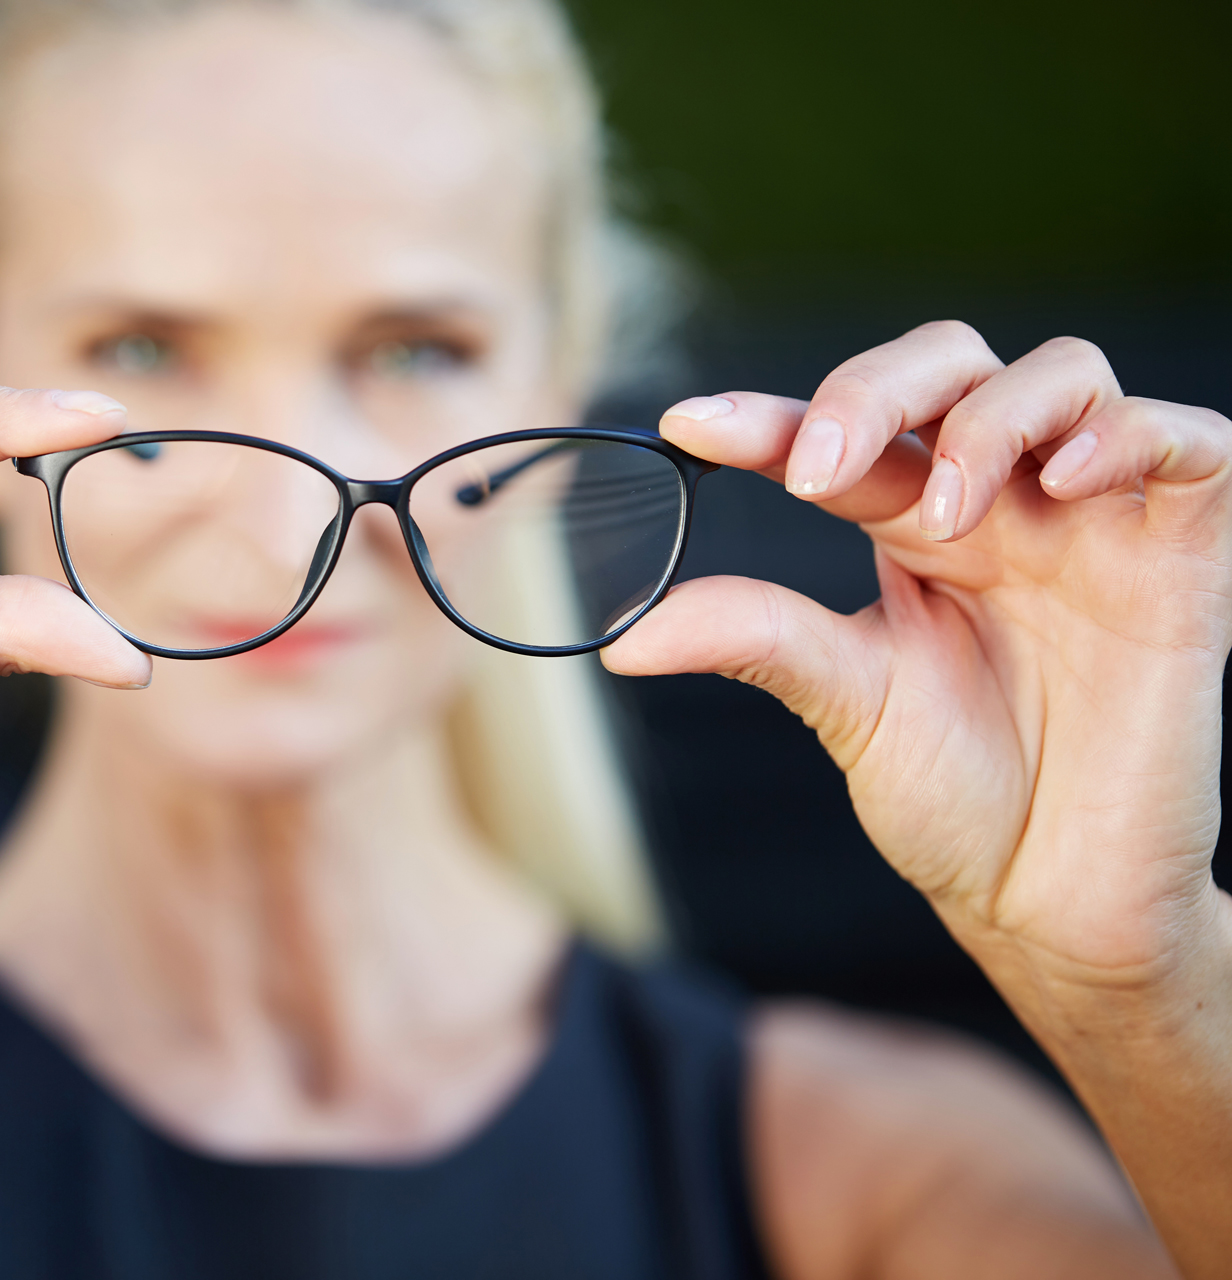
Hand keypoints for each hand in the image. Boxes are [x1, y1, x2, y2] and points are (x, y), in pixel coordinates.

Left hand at [607, 321, 1231, 1001]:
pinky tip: (1061, 483)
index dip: (768, 417)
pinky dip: (1127, 433)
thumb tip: (623, 635)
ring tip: (946, 511)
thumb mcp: (846, 702)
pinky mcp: (1183, 552)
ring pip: (1062, 375)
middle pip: (948, 367)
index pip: (839, 438)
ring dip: (990, 419)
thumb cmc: (956, 797)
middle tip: (816, 467)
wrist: (1055, 897)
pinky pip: (1186, 442)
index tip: (686, 424)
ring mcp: (1093, 519)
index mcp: (910, 529)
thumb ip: (756, 640)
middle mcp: (999, 505)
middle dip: (875, 390)